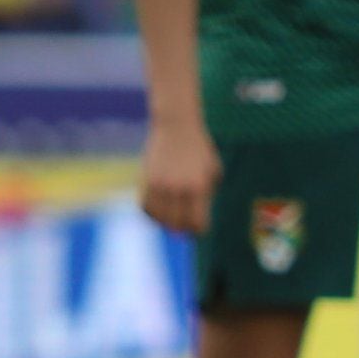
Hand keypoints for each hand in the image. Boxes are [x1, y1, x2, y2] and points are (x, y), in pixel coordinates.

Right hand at [139, 117, 220, 238]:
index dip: (199, 230)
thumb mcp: (212, 170)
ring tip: (172, 221)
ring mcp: (161, 185)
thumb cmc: (200, 149)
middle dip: (182, 229)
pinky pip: (146, 207)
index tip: (200, 230)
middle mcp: (179, 188)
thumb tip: (199, 218)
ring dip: (165, 223)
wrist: (177, 127)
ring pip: (159, 218)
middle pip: (177, 224)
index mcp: (199, 187)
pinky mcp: (147, 180)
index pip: (197, 222)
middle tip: (185, 228)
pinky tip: (159, 212)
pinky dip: (151, 214)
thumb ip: (208, 194)